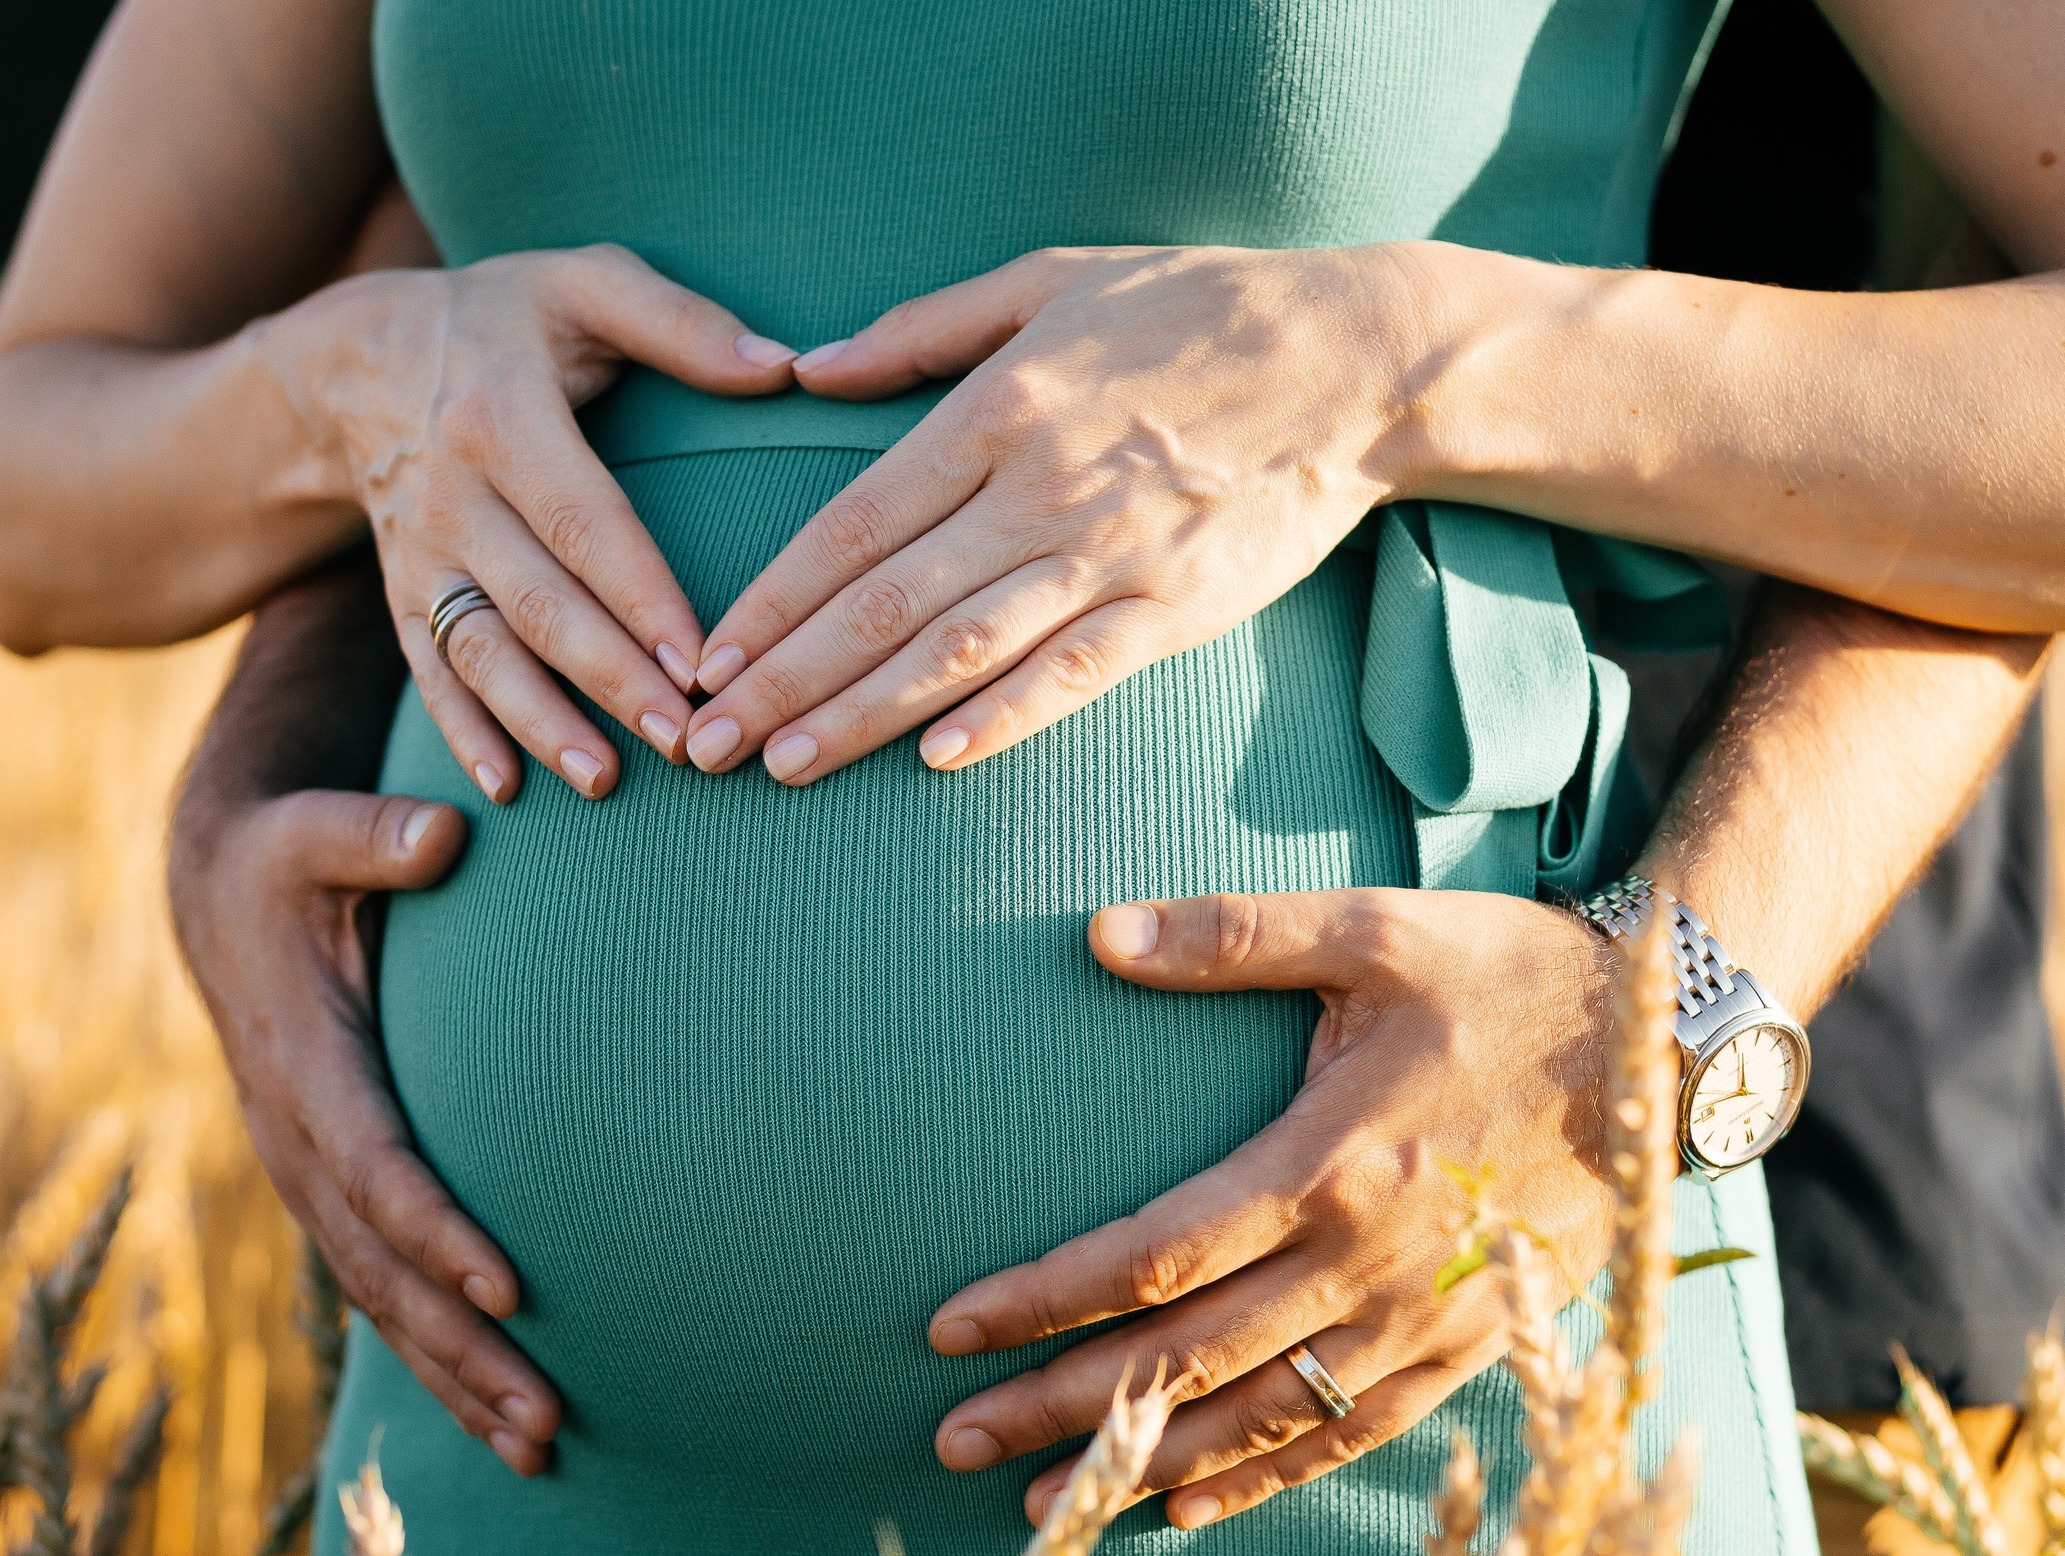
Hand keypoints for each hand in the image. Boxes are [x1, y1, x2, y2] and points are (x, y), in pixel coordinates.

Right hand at [167, 779, 559, 1473]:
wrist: (217, 896)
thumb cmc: (287, 858)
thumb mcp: (313, 832)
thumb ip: (373, 835)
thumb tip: (442, 832)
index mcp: (305, 1066)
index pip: (374, 1166)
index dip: (437, 1231)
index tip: (510, 1286)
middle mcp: (298, 1142)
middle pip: (384, 1269)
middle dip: (461, 1347)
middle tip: (547, 1413)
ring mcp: (308, 1177)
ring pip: (382, 1301)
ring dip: (457, 1377)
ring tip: (542, 1446)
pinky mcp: (329, 1192)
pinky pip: (383, 1290)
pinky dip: (438, 1355)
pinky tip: (502, 1414)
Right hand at [272, 243, 798, 799]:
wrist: (357, 359)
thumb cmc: (504, 317)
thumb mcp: (583, 284)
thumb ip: (682, 324)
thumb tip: (786, 368)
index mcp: (499, 413)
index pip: (584, 523)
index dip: (642, 598)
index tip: (702, 663)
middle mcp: (449, 492)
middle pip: (536, 602)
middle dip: (607, 680)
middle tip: (680, 742)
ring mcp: (418, 553)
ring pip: (479, 651)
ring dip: (539, 721)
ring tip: (605, 780)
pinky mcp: (402, 594)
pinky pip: (430, 672)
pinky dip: (464, 732)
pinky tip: (509, 786)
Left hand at [679, 243, 1442, 781]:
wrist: (1357, 360)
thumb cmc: (1195, 308)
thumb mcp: (1048, 279)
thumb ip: (920, 328)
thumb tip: (808, 370)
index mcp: (998, 408)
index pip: (854, 522)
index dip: (774, 596)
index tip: (710, 653)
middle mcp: (1042, 488)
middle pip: (885, 604)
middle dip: (785, 681)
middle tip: (708, 742)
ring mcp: (1111, 556)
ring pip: (960, 652)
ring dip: (861, 718)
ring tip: (783, 767)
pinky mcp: (1176, 609)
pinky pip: (1073, 677)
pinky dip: (1002, 720)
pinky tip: (933, 762)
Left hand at [926, 887, 1618, 1528]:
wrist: (1670, 1047)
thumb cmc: (1510, 975)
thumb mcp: (1375, 931)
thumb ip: (1233, 938)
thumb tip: (1098, 934)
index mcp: (1329, 1162)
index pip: (1151, 1254)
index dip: (1042, 1298)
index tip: (948, 1327)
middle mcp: (1366, 1262)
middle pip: (1181, 1357)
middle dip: (1057, 1402)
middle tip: (949, 1435)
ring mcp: (1421, 1318)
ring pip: (1254, 1417)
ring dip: (1136, 1463)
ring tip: (1033, 1497)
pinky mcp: (1468, 1345)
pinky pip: (1349, 1436)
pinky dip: (1261, 1479)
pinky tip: (1183, 1506)